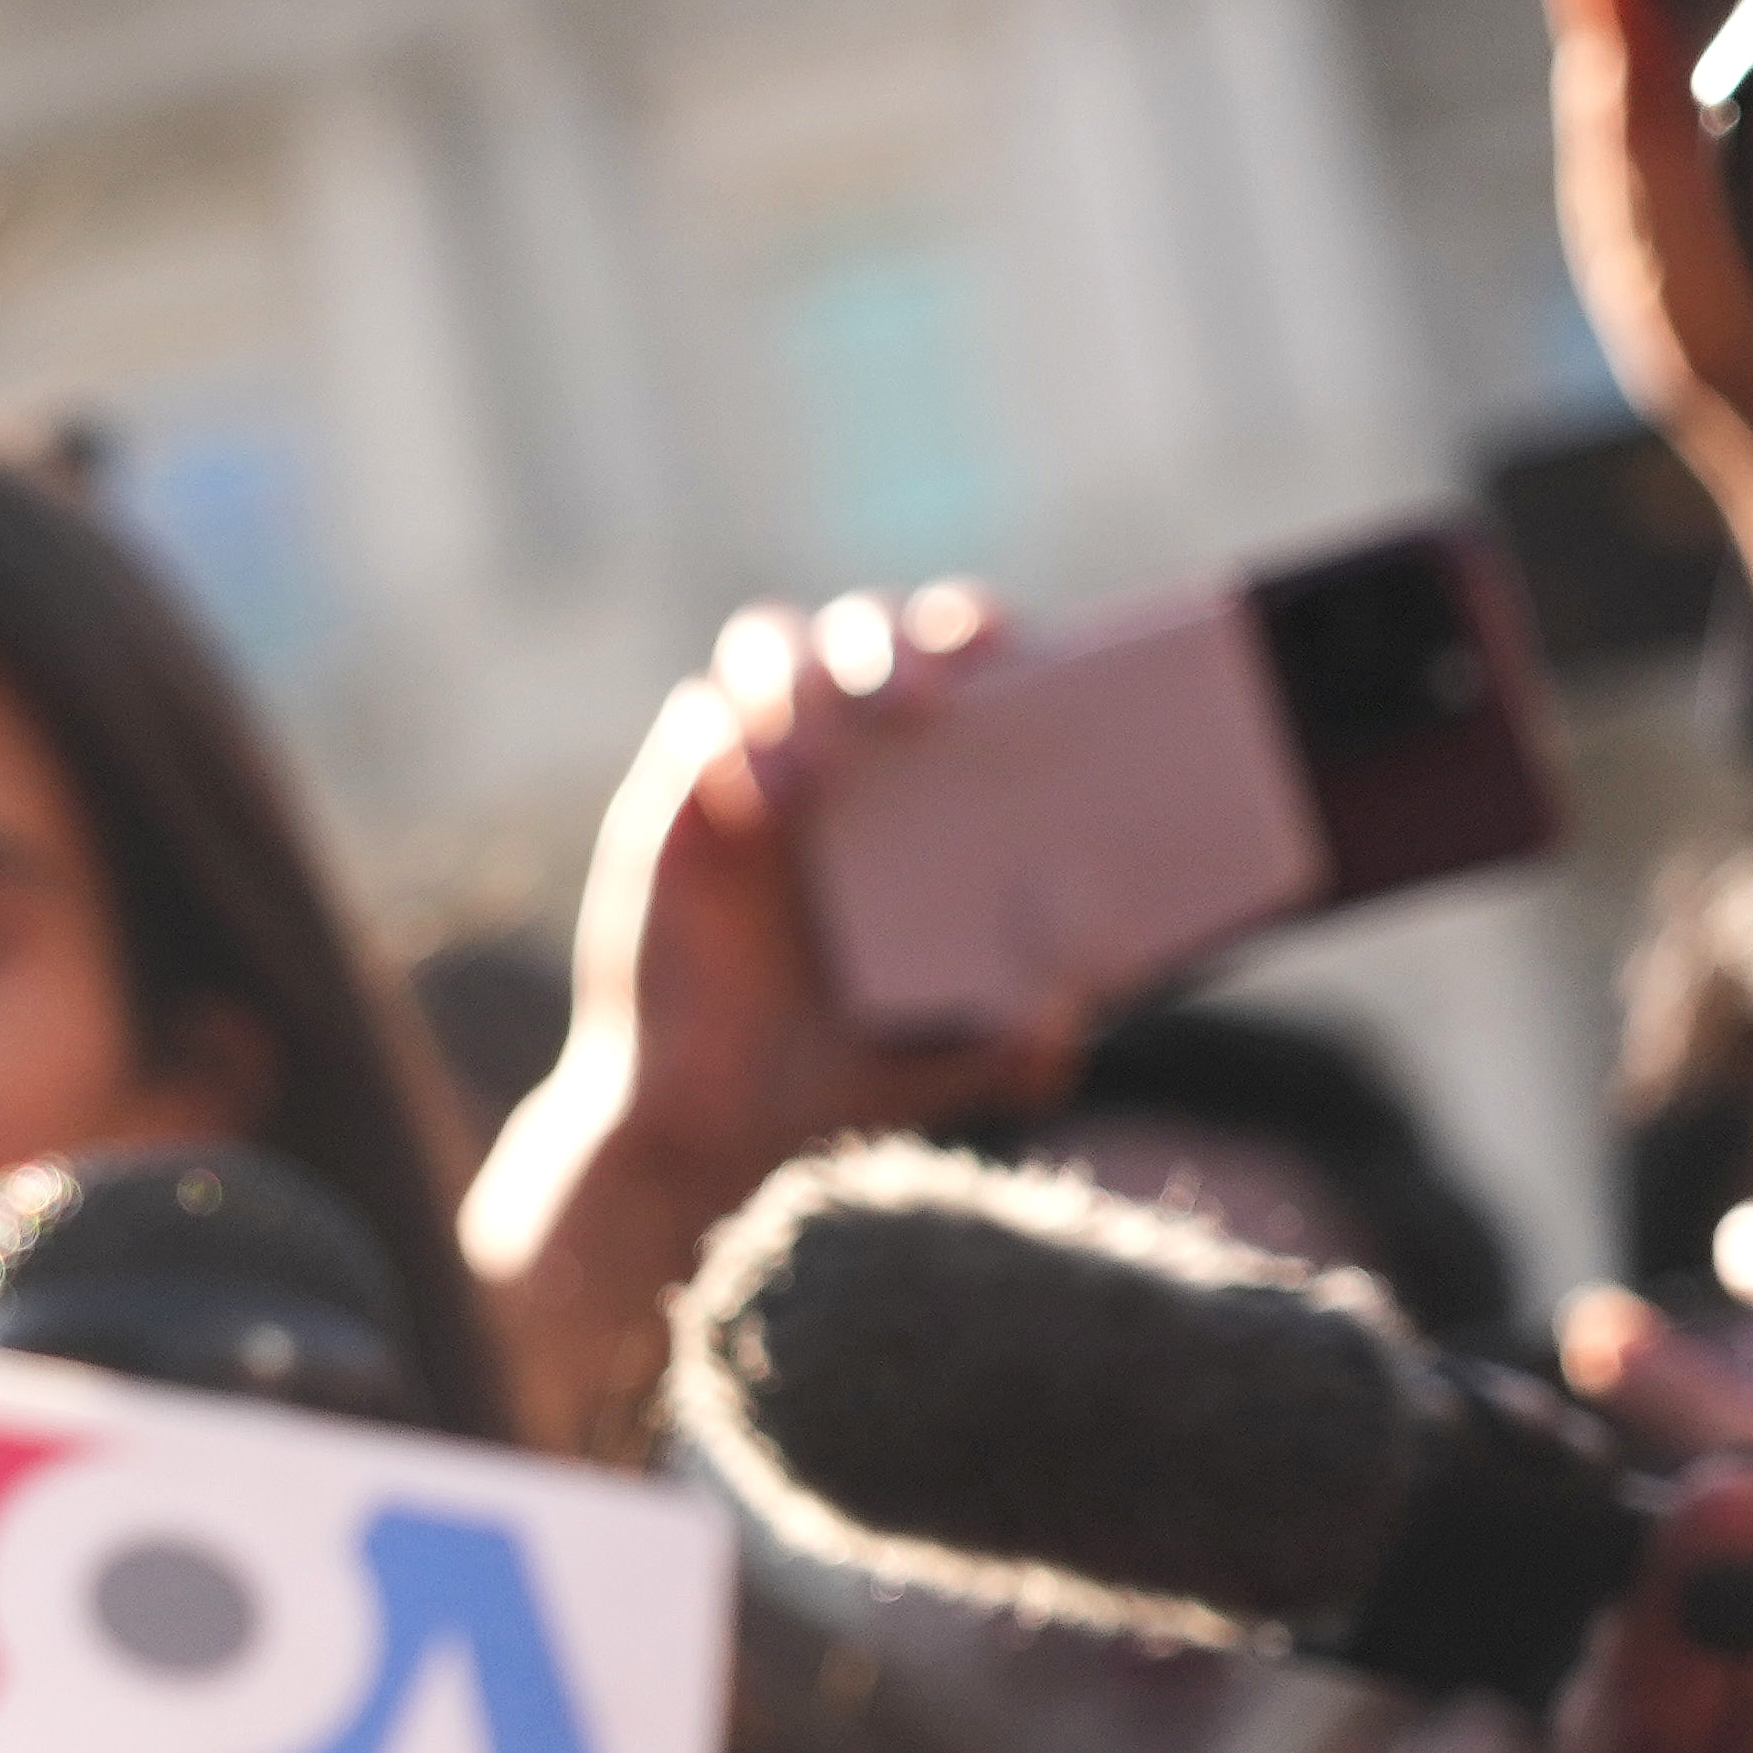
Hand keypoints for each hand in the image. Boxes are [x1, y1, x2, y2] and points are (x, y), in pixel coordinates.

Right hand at [466, 591, 1081, 1453]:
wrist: (714, 1125)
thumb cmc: (843, 1071)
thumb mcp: (957, 1060)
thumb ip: (1022, 1038)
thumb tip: (1078, 999)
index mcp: (921, 792)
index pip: (949, 659)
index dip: (974, 629)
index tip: (1010, 654)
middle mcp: (840, 763)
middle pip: (859, 627)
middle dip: (890, 641)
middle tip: (926, 708)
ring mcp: (751, 774)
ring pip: (765, 644)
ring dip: (802, 675)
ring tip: (831, 767)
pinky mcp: (674, 806)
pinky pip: (694, 721)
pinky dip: (733, 739)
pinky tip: (771, 805)